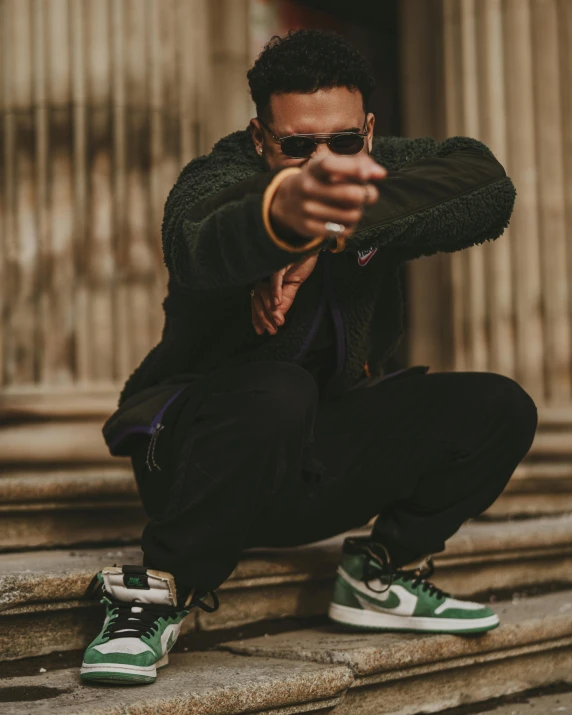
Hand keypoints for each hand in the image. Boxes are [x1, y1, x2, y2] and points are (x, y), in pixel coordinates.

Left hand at [252, 253, 318, 334]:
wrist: (308, 245)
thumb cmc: (300, 264)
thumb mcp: (292, 287)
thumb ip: (285, 302)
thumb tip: (278, 320)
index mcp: (266, 281)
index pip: (257, 301)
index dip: (257, 317)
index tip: (260, 332)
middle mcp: (264, 274)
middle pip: (258, 298)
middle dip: (264, 316)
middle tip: (272, 330)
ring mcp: (270, 268)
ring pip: (265, 291)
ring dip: (271, 307)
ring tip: (277, 320)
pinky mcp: (279, 262)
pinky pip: (275, 277)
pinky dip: (276, 290)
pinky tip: (278, 302)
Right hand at [270, 153, 385, 240]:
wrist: (287, 202)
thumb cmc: (319, 180)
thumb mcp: (332, 167)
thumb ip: (358, 165)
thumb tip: (381, 174)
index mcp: (313, 168)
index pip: (329, 165)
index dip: (351, 169)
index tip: (366, 175)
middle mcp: (307, 187)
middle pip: (350, 195)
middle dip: (366, 195)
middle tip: (366, 194)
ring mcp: (307, 209)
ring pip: (351, 215)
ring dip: (359, 211)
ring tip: (353, 207)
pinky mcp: (309, 228)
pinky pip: (343, 231)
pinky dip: (350, 226)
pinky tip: (343, 219)